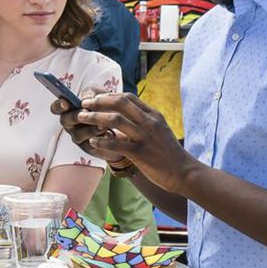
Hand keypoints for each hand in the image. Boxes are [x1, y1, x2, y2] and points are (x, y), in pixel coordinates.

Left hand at [54, 90, 197, 192]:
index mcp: (153, 114)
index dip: (108, 95)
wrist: (184, 172)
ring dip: (95, 118)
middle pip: (120, 103)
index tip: (94, 98)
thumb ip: (142, 121)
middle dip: (98, 102)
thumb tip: (121, 116)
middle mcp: (150, 122)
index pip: (128, 97)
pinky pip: (117, 143)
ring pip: (115, 120)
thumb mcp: (158, 130)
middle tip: (83, 104)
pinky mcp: (141, 153)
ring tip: (82, 119)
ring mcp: (145, 137)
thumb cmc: (167, 153)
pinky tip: (92, 142)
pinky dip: (102, 141)